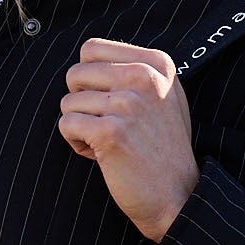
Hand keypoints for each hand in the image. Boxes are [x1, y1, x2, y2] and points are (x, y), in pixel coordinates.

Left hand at [59, 38, 199, 241]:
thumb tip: (90, 55)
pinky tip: (101, 155)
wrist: (177, 195)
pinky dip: (76, 143)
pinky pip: (66, 124)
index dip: (89, 78)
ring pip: (68, 102)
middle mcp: (144, 77)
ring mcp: (128, 103)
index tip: (109, 101)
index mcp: (156, 64)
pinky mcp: (111, 132)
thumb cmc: (163, 147)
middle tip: (104, 124)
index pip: (91, 49)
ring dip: (80, 126)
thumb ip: (134, 69)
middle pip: (76, 73)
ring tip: (107, 142)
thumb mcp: (163, 96)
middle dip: (81, 102)